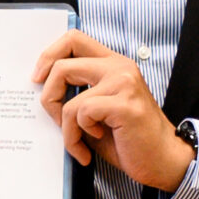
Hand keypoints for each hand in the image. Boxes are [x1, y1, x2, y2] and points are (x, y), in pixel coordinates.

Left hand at [33, 29, 190, 190]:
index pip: (73, 39)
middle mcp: (119, 67)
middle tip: (57, 120)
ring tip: (77, 143)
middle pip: (62, 65)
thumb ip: (76, 93)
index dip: (48, 56)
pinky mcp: (125, 104)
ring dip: (66, 128)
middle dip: (49, 98)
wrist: (161, 160)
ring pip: (70, 99)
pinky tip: (91, 146)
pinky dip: (77, 137)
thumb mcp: (97, 109)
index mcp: (112, 63)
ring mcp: (124, 83)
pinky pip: (81, 114)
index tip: (38, 80)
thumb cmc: (127, 138)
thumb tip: (41, 88)